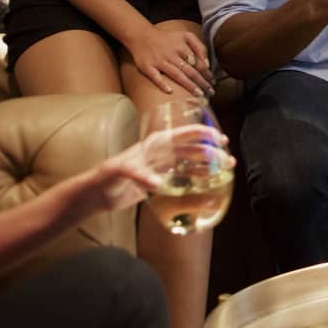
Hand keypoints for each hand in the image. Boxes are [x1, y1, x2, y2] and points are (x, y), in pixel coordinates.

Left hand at [73, 124, 233, 212]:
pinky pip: (184, 179)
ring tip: (226, 171)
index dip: (204, 134)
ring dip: (210, 166)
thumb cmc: (107, 177)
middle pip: (194, 149)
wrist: (97, 194)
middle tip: (230, 161)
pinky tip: (209, 185)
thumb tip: (158, 183)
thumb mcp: (121, 172)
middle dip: (213, 153)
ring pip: (192, 164)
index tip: (221, 140)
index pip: (185, 134)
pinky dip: (198, 180)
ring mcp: (163, 168)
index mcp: (156, 144)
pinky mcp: (161, 182)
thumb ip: (139, 175)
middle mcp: (163, 153)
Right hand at [127, 26, 212, 97]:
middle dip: (202, 82)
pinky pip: (155, 77)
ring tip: (199, 94)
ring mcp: (159, 61)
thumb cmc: (167, 39)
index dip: (207, 72)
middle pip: (190, 70)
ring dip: (189, 85)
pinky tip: (170, 91)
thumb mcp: (185, 36)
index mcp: (182, 46)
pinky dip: (162, 84)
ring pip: (176, 74)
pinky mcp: (147, 67)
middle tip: (211, 92)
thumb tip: (207, 64)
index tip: (213, 82)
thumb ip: (199, 46)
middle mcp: (171, 54)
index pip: (198, 62)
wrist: (142, 36)